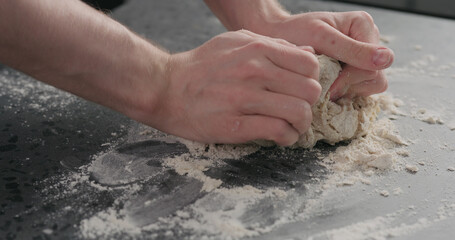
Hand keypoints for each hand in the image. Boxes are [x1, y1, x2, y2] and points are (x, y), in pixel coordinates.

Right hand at [145, 30, 320, 145]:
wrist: (166, 87)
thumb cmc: (202, 66)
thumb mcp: (236, 42)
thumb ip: (273, 45)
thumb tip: (306, 52)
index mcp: (257, 49)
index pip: (310, 64)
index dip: (311, 79)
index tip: (300, 89)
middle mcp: (254, 71)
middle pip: (310, 90)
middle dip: (309, 104)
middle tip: (298, 110)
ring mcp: (244, 99)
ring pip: (299, 113)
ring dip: (301, 125)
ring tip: (291, 126)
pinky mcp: (235, 125)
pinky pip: (278, 132)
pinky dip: (286, 138)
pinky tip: (279, 137)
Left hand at [262, 11, 393, 99]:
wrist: (276, 40)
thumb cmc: (294, 34)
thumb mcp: (322, 39)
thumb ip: (353, 49)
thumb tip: (386, 59)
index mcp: (363, 27)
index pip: (374, 64)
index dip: (351, 78)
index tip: (328, 84)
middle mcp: (367, 43)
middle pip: (375, 78)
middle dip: (349, 85)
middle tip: (325, 86)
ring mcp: (361, 60)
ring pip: (369, 88)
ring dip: (346, 91)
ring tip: (324, 86)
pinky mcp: (353, 74)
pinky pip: (358, 92)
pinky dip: (342, 94)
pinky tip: (326, 89)